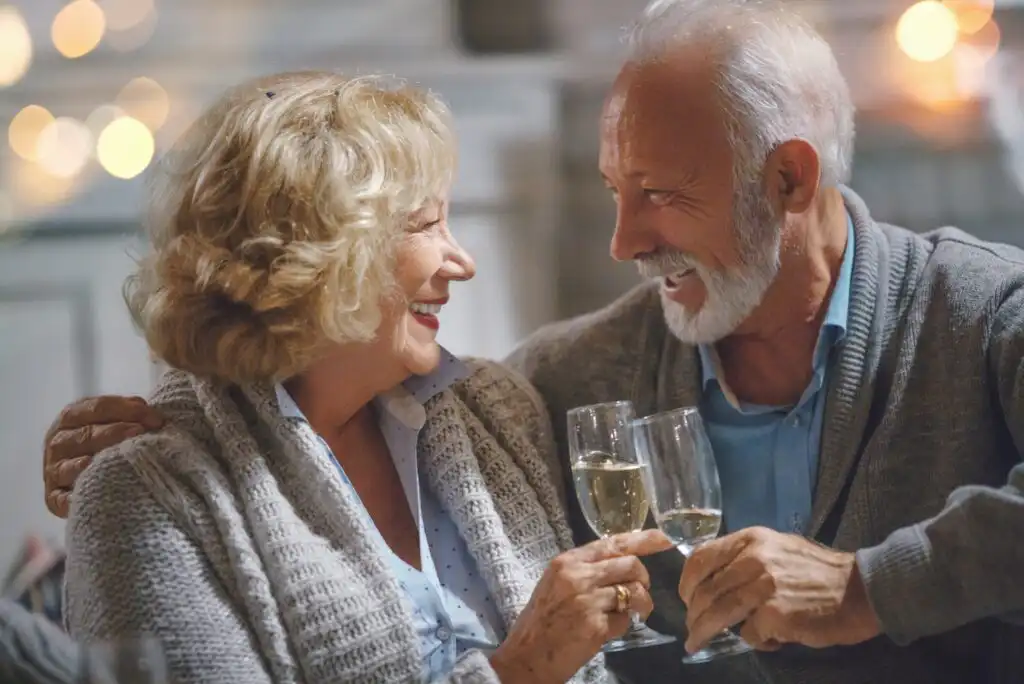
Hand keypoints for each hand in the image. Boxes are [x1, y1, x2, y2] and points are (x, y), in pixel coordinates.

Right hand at [43, 395, 163, 517]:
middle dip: (116, 431)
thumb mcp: (116, 423)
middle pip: (86, 434)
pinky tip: (88, 487)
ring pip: (70, 463)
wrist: (95, 481)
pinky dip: (72, 494)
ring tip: (118, 457)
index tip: (156, 418)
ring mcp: (53, 470)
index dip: (127, 410)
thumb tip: (149, 413)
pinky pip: (60, 497)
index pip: (97, 408)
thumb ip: (130, 414)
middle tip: (141, 432)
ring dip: (96, 459)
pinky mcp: (54, 497)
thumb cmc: (111, 445)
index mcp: (72, 417)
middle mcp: (59, 441)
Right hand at [490, 529, 672, 683]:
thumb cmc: (542, 619)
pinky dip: (622, 625)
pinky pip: (625, 620)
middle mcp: (578, 576)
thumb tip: (622, 561)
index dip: (644, 540)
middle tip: (640, 593)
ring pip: (635, 592)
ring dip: (640, 604)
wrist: (527, 656)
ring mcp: (587, 601)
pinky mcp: (596, 626)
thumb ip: (585, 569)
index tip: (665, 538)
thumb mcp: (557, 582)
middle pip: (631, 565)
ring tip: (633, 613)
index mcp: (567, 561)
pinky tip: (607, 630)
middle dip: (644, 579)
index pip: (613, 543)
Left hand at [678, 527, 880, 652]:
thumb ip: (746, 558)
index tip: (685, 597)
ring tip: (696, 642)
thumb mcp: (778, 548)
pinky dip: (754, 641)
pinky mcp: (774, 615)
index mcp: (751, 539)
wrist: (862, 589)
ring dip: (703, 631)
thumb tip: (716, 581)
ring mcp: (762, 587)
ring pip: (718, 614)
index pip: (701, 558)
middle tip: (691, 628)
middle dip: (693, 613)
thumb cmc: (820, 571)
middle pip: (706, 591)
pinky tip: (769, 640)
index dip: (686, 581)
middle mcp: (752, 559)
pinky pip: (749, 634)